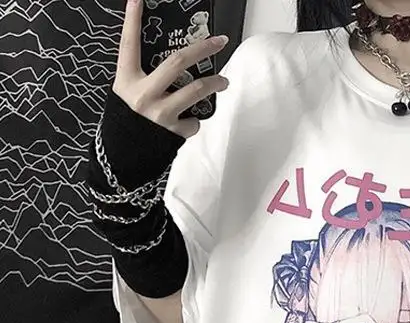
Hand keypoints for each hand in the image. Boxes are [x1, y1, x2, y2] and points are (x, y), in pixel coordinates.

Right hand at [113, 0, 229, 138]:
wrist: (124, 158)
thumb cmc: (127, 122)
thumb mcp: (126, 93)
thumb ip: (143, 78)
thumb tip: (174, 64)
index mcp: (126, 80)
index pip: (128, 44)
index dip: (132, 20)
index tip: (138, 0)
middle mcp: (144, 94)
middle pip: (178, 62)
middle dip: (203, 49)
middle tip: (219, 42)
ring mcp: (160, 113)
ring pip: (196, 90)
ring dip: (214, 83)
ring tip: (223, 81)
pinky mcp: (172, 132)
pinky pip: (193, 121)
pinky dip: (195, 120)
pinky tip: (189, 121)